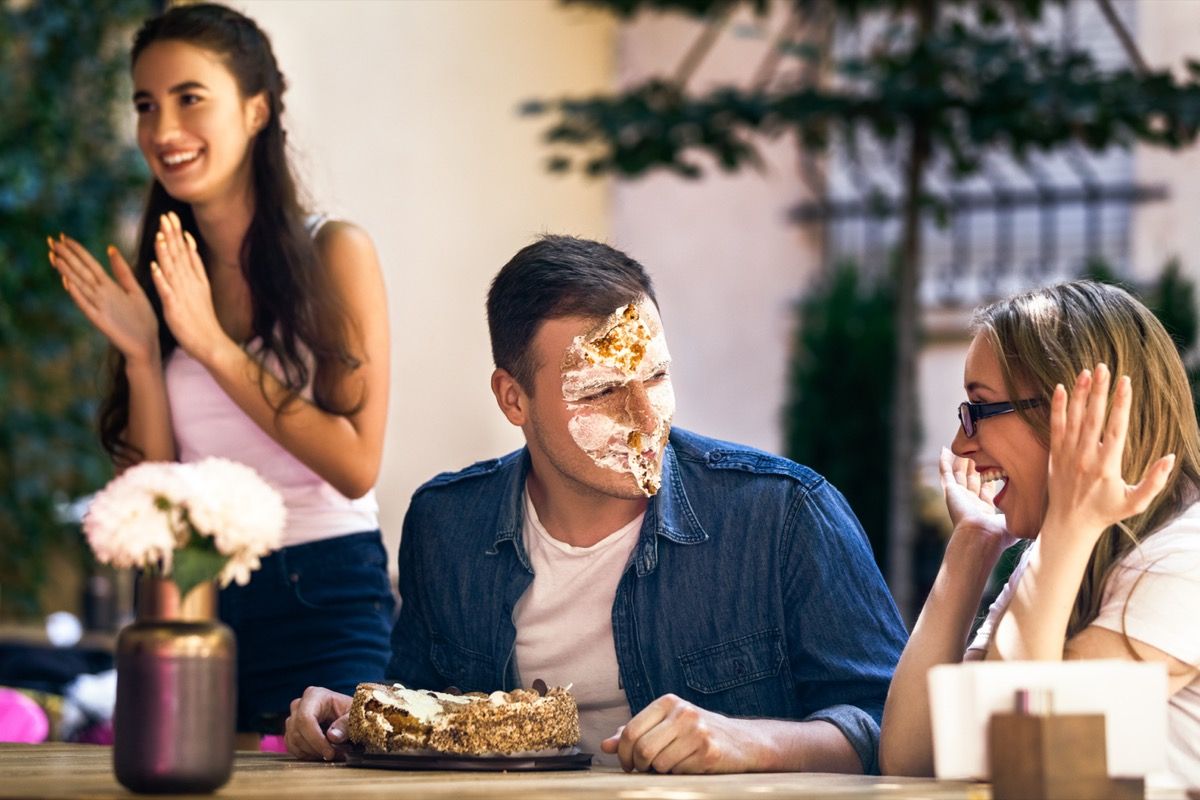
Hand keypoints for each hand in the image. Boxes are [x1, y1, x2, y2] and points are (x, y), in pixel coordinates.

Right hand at [49, 235, 157, 363]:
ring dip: (67, 272)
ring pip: (80, 286)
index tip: (63, 236)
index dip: (78, 251)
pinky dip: (78, 295)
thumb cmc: (142, 319)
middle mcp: (101, 295)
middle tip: (50, 241)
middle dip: (66, 256)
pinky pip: (87, 306)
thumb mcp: (134, 290)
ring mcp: (99, 307)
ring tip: (54, 257)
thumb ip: (122, 271)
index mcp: (110, 286)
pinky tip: (68, 284)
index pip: (90, 264)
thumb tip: (110, 248)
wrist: (147, 344)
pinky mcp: (101, 321)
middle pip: (81, 272)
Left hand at [148, 211, 230, 364]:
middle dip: (172, 235)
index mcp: (197, 280)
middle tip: (166, 216)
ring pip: (173, 270)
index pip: (187, 252)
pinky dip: (161, 279)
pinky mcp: (175, 309)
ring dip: (166, 252)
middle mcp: (191, 284)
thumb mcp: (202, 291)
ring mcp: (183, 296)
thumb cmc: (204, 320)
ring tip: (159, 235)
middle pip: (180, 256)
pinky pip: (166, 292)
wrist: (212, 343)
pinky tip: (154, 267)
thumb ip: (195, 269)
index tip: (171, 216)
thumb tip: (189, 246)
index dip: (178, 233)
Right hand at [283, 686, 351, 761]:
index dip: (315, 739)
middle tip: (336, 755)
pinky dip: (307, 755)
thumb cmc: (353, 712)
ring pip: (293, 742)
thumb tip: (332, 736)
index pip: (305, 719)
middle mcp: (299, 705)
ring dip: (313, 753)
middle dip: (316, 749)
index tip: (330, 753)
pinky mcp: (292, 731)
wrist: (348, 716)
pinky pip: (292, 748)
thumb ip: (346, 724)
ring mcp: (293, 718)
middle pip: (297, 732)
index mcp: (314, 695)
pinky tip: (323, 753)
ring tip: (333, 753)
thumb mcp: (355, 716)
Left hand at [600, 694, 761, 772]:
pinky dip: (678, 774)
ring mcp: (698, 731)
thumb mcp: (665, 725)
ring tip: (671, 764)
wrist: (742, 741)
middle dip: (639, 765)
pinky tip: (689, 765)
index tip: (627, 764)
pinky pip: (679, 772)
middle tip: (644, 769)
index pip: (631, 730)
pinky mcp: (710, 751)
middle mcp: (683, 712)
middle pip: (642, 748)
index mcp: (668, 702)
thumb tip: (606, 745)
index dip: (623, 753)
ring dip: (660, 770)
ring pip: (659, 763)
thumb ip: (635, 733)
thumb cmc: (696, 733)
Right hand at [940, 447, 1014, 554]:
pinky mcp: (950, 491)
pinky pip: (946, 473)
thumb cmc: (998, 535)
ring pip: (959, 474)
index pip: (987, 488)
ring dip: (960, 461)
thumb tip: (1036, 511)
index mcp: (984, 510)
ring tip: (960, 447)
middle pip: (972, 478)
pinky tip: (944, 451)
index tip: (994, 462)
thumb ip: (1021, 513)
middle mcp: (970, 502)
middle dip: (974, 464)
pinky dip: (944, 462)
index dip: (990, 474)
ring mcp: (959, 496)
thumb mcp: (1014, 521)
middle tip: (976, 449)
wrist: (981, 537)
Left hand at [1042, 364, 1173, 552]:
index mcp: (1107, 466)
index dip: (1121, 404)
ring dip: (1079, 393)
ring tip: (1086, 371)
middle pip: (1093, 417)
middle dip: (1099, 390)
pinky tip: (1059, 388)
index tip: (1125, 382)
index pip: (1116, 429)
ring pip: (1073, 418)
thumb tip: (1170, 458)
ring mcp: (1068, 454)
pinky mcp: (1055, 455)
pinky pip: (1055, 427)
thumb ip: (1154, 482)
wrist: (1070, 524)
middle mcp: (1085, 457)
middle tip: (1104, 366)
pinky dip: (1057, 407)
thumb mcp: (1135, 503)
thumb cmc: (1106, 512)